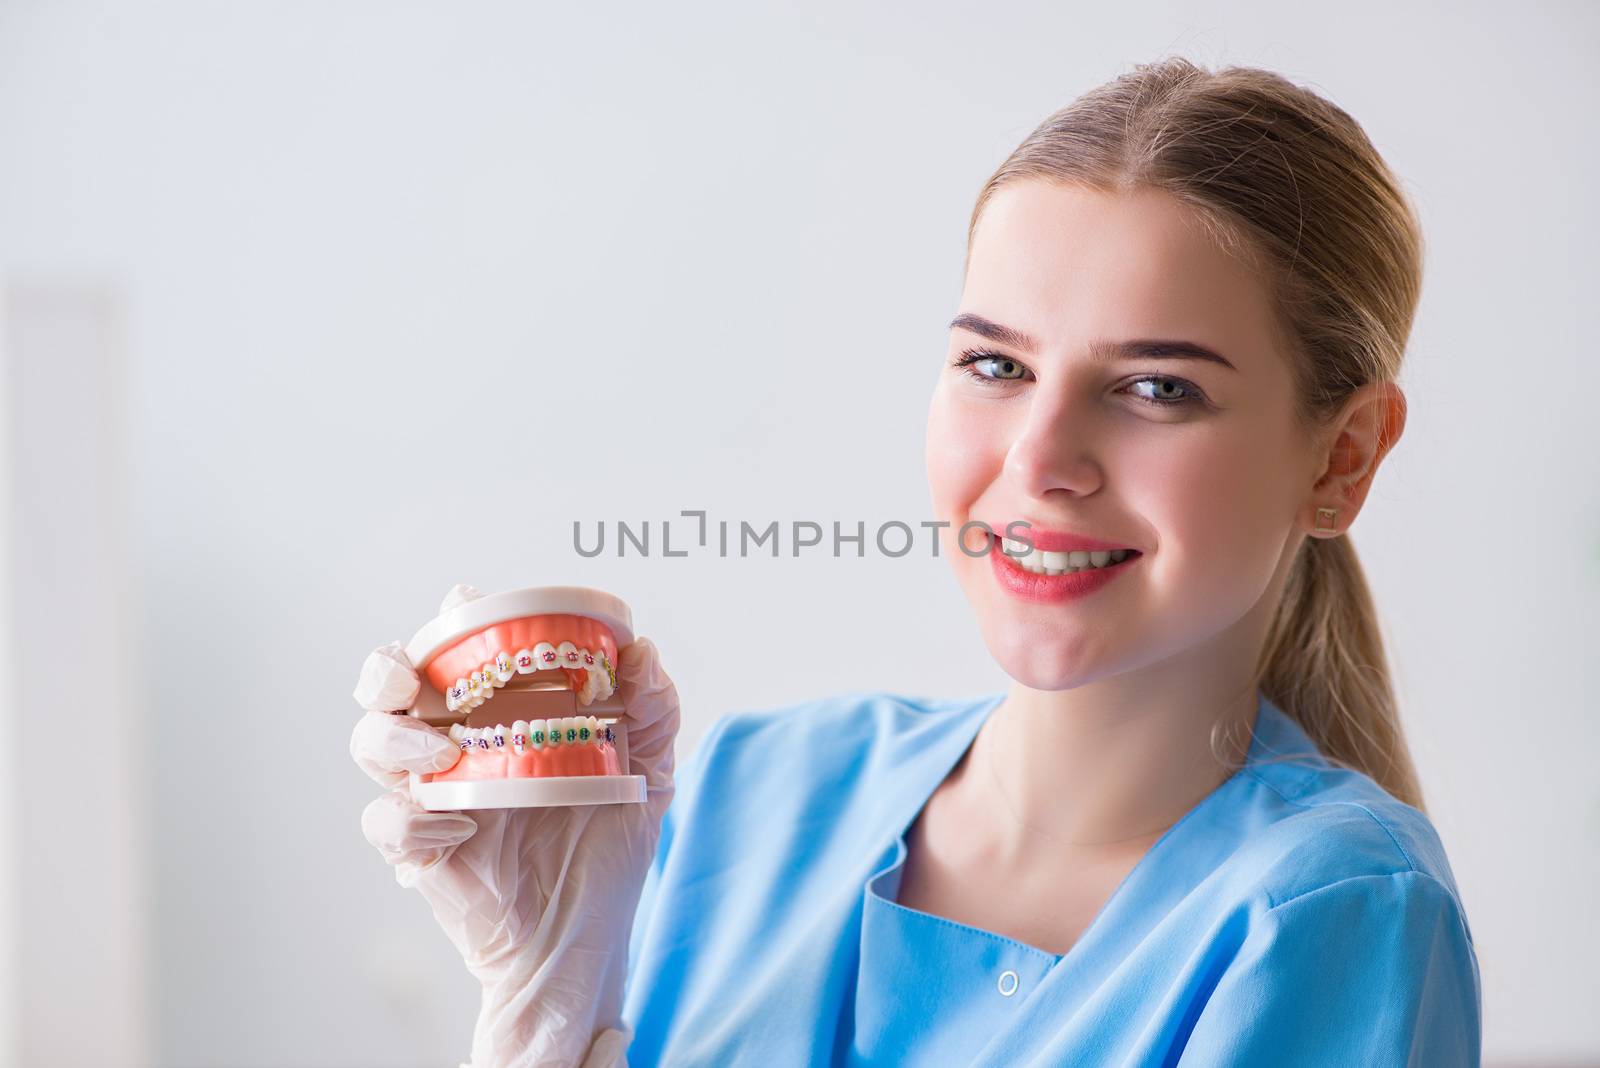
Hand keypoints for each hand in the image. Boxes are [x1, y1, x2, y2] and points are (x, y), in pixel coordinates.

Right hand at [350, 591, 678, 1067]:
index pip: (458, 646)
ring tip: (443, 755)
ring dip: (394, 739)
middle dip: (388, 668)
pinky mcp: (418, 849)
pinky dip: (409, 818)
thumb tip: (643, 650)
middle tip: (416, 679)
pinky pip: (385, 822)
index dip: (452, 617)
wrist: (587, 936)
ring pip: (368, 741)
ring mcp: (430, 792)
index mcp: (500, 708)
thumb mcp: (649, 771)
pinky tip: (458, 827)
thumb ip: (655, 708)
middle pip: (387, 683)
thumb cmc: (608, 843)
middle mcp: (455, 739)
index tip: (468, 600)